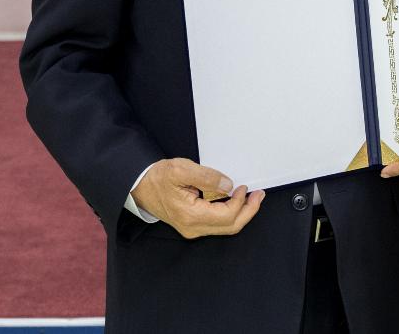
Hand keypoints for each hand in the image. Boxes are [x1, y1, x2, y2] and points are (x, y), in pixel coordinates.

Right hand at [131, 158, 263, 238]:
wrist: (139, 186)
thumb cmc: (157, 177)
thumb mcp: (181, 170)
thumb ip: (207, 177)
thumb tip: (228, 185)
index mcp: (191, 216)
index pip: (226, 216)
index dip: (241, 203)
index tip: (244, 187)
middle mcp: (193, 227)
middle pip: (230, 227)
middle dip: (248, 211)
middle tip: (259, 196)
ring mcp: (192, 228)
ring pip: (225, 227)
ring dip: (241, 213)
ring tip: (251, 197)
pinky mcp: (193, 224)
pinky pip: (217, 223)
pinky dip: (230, 213)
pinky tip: (235, 200)